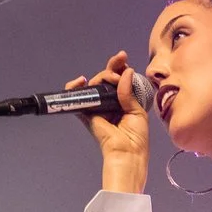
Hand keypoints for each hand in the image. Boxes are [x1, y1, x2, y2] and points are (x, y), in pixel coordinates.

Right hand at [69, 52, 147, 190]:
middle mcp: (109, 103)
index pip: (119, 80)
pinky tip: (81, 81)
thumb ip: (128, 92)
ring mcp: (97, 107)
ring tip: (111, 77)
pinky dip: (74, 87)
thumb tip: (126, 71)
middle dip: (112, 67)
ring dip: (103, 75)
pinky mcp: (86, 113)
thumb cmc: (136, 137)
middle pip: (106, 79)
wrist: (127, 153)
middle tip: (120, 62)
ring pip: (94, 84)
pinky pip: (76, 98)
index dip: (120, 68)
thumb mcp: (137, 111)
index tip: (123, 58)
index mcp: (123, 102)